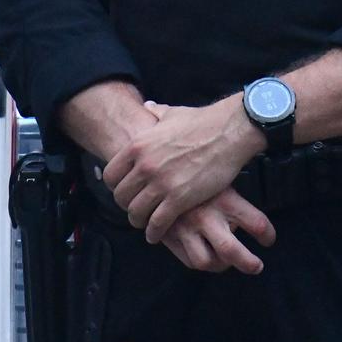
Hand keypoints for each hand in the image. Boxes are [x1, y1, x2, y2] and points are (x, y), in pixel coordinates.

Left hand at [102, 96, 264, 243]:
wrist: (231, 131)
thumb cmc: (205, 121)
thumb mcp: (173, 113)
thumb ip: (155, 113)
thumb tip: (148, 107)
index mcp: (138, 146)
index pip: (110, 175)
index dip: (116, 186)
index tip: (126, 191)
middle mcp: (144, 166)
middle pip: (121, 196)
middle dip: (127, 205)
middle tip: (136, 209)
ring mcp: (161, 183)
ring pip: (136, 212)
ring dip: (139, 221)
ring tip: (146, 224)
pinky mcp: (179, 198)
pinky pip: (157, 222)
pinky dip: (155, 232)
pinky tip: (157, 234)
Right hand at [160, 187, 276, 274]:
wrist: (159, 175)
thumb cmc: (199, 177)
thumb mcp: (222, 181)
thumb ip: (235, 205)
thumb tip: (251, 227)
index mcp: (226, 200)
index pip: (257, 224)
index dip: (268, 236)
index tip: (268, 240)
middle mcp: (207, 217)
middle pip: (231, 251)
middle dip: (248, 263)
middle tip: (257, 267)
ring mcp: (186, 229)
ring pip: (207, 261)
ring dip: (220, 264)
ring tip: (227, 259)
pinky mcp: (170, 237)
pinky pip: (189, 260)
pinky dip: (201, 261)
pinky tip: (207, 252)